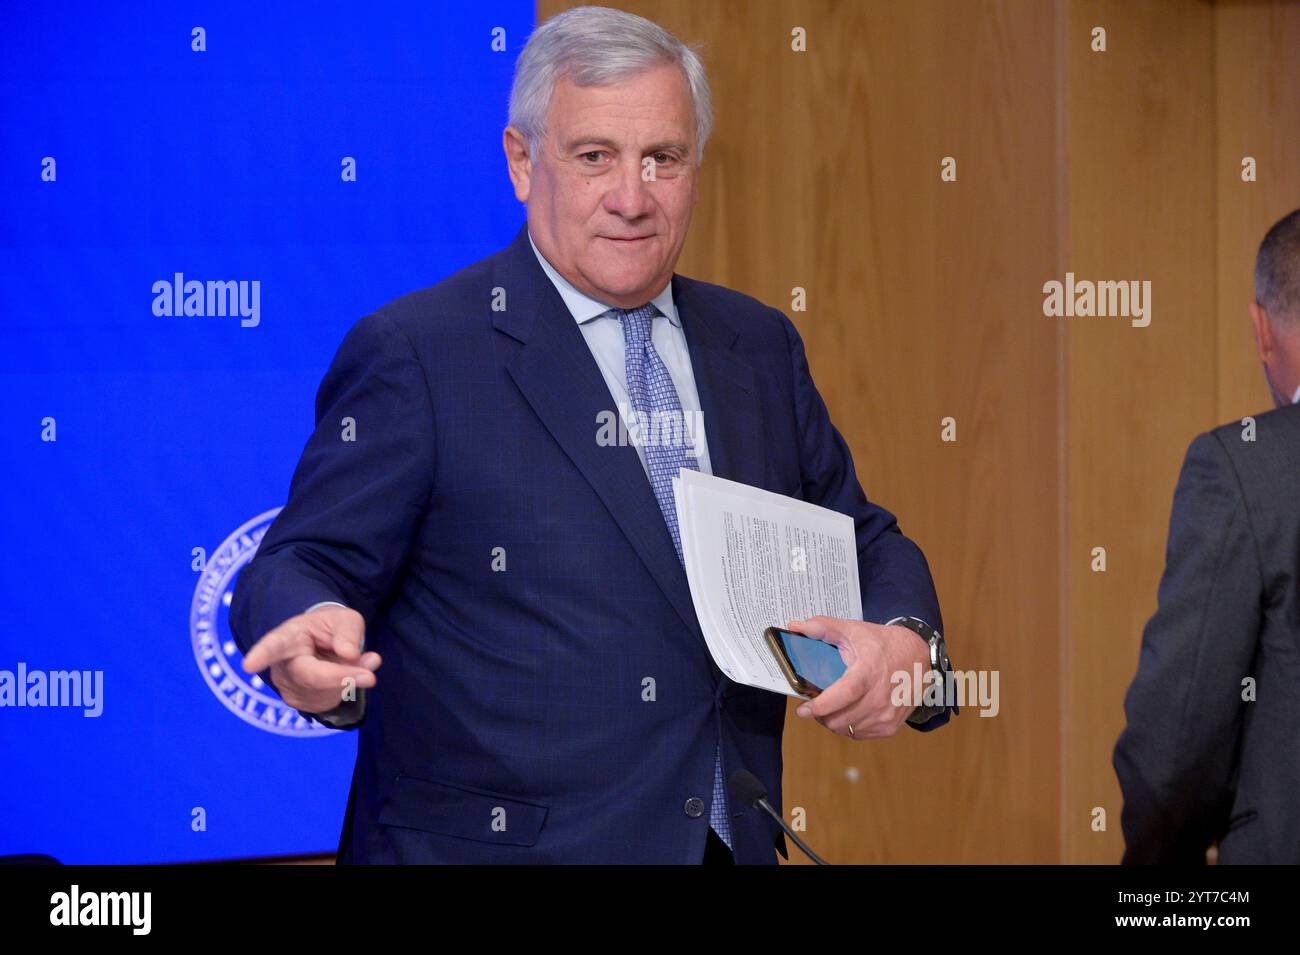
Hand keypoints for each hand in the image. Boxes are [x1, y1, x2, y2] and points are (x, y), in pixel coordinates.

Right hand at [241, 604, 381, 713]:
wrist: (323, 643)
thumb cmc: (331, 628)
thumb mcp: (346, 620)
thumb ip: (349, 632)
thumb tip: (348, 653)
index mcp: (287, 637)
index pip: (273, 646)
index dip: (261, 655)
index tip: (248, 664)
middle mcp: (280, 665)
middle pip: (311, 676)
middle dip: (343, 675)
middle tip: (371, 670)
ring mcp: (287, 687)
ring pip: (324, 691)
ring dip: (349, 680)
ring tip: (360, 661)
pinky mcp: (300, 702)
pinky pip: (328, 701)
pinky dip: (345, 689)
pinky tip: (346, 675)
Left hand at [784, 615, 929, 739]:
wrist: (921, 658)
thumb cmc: (885, 644)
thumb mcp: (855, 630)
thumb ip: (823, 627)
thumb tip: (794, 626)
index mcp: (869, 672)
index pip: (843, 695)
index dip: (821, 705)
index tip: (803, 709)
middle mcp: (880, 698)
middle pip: (839, 719)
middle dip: (821, 714)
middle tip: (815, 704)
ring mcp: (887, 715)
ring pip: (846, 730)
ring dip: (833, 721)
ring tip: (832, 706)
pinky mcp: (890, 727)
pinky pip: (859, 734)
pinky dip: (848, 726)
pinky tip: (848, 711)